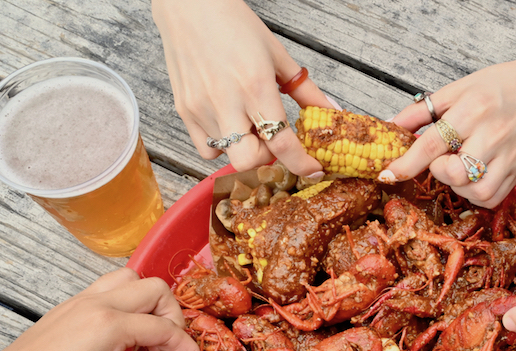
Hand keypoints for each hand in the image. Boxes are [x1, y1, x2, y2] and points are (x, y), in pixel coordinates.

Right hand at [152, 0, 330, 173]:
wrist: (190, 6)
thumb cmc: (234, 25)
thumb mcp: (278, 55)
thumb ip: (306, 91)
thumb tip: (331, 112)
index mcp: (255, 86)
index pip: (281, 143)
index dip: (301, 163)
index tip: (313, 170)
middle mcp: (225, 101)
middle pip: (249, 160)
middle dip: (267, 158)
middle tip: (272, 138)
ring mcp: (201, 108)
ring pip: (228, 156)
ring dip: (245, 148)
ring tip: (247, 121)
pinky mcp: (184, 110)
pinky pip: (206, 148)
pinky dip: (222, 144)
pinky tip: (228, 122)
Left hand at [379, 51, 515, 207]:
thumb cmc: (498, 87)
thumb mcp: (456, 89)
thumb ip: (421, 111)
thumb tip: (390, 126)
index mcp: (472, 111)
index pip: (431, 145)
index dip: (406, 164)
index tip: (389, 174)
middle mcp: (492, 136)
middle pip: (454, 173)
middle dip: (439, 171)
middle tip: (443, 157)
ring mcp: (508, 157)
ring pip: (474, 191)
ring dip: (458, 185)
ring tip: (461, 165)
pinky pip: (491, 198)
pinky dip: (475, 194)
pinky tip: (474, 177)